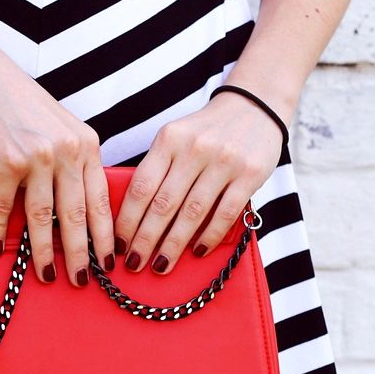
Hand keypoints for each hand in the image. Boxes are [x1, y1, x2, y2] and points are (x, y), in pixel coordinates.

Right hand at [0, 56, 115, 286]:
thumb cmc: (26, 107)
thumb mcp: (65, 129)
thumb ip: (78, 161)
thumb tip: (83, 206)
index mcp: (88, 145)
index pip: (101, 199)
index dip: (106, 234)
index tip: (110, 261)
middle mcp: (68, 151)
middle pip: (77, 214)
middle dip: (81, 252)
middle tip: (82, 280)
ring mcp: (38, 156)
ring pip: (44, 216)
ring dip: (43, 250)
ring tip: (47, 274)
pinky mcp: (7, 161)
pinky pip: (4, 206)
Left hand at [113, 92, 284, 274]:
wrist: (254, 108)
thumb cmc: (206, 132)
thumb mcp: (176, 139)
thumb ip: (158, 169)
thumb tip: (134, 219)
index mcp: (169, 139)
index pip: (141, 186)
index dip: (128, 220)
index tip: (119, 244)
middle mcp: (195, 148)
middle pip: (163, 203)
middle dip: (146, 239)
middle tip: (135, 264)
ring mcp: (224, 160)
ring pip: (192, 212)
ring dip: (174, 244)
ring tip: (161, 265)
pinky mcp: (250, 174)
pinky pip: (226, 213)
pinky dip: (210, 236)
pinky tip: (198, 251)